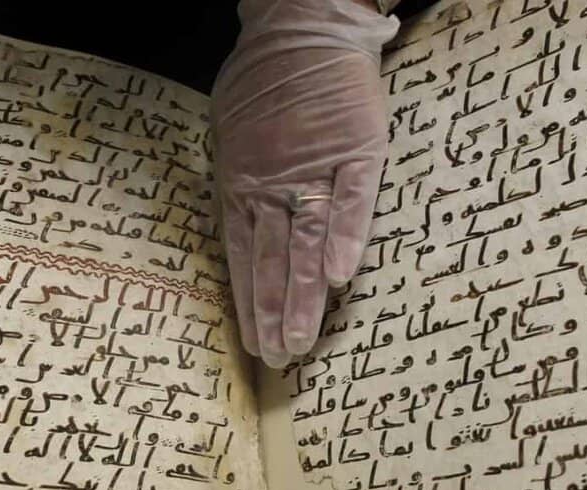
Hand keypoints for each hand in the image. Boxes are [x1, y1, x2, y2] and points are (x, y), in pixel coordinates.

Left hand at [211, 0, 397, 366]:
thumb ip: (236, 179)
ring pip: (308, 244)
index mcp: (245, 185)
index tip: (252, 343)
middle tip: (277, 359)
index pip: (247, 257)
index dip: (250, 302)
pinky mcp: (356, 151)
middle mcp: (277, 186)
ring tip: (302, 341)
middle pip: (276, 262)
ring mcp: (317, 170)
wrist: (304, 27)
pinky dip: (346, 237)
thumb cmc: (264, 81)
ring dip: (304, 296)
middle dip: (275, 315)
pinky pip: (353, 201)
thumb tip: (236, 220)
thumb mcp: (229, 131)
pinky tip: (341, 278)